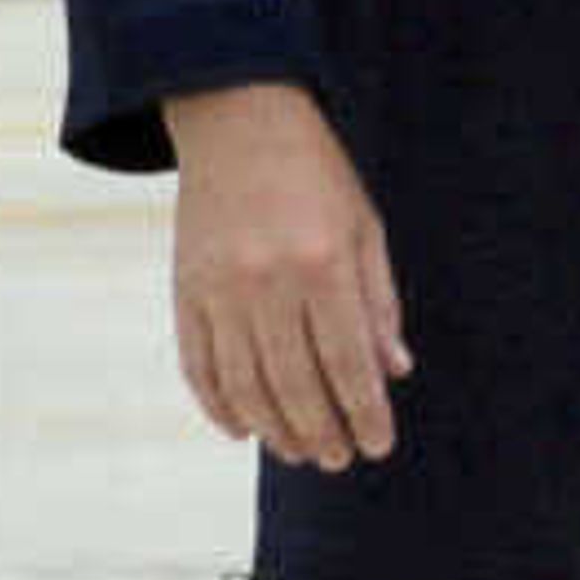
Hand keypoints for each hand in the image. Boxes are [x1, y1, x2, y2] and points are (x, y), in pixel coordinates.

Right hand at [163, 81, 410, 468]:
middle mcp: (267, 282)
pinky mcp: (186, 289)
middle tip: (340, 459)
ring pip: (245, 385)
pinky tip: (243, 429)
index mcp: (322, 264)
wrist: (238, 120)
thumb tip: (394, 372)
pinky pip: (199, 365)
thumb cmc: (317, 175)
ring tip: (301, 452)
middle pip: (295, 383)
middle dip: (322, 432)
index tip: (378, 446)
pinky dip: (218, 405)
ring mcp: (220, 288)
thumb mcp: (364, 228)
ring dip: (274, 429)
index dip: (365, 412)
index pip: (347, 362)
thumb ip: (378, 303)